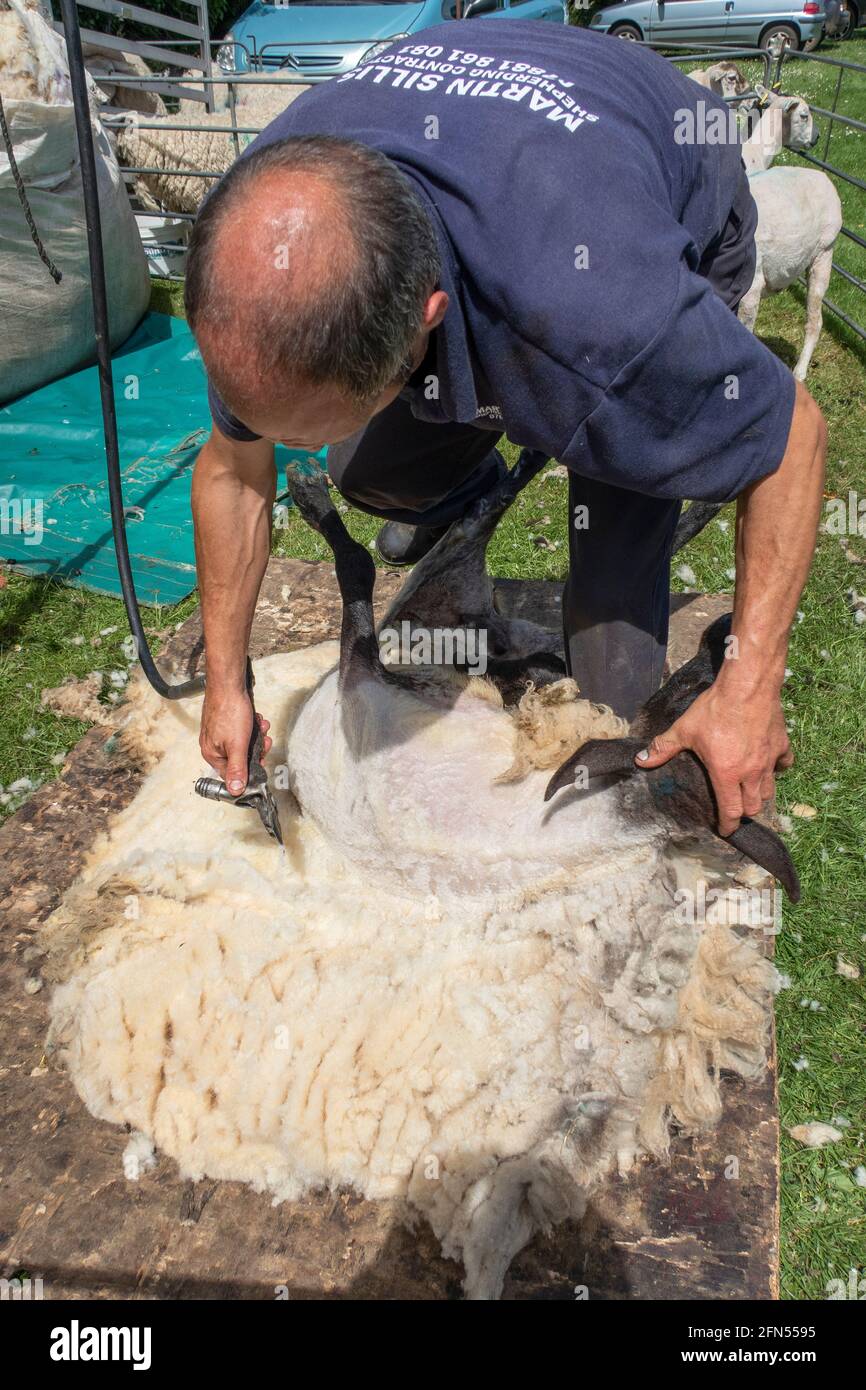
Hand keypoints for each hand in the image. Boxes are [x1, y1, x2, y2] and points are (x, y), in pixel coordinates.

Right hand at [200, 686, 271, 794]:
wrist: (229, 683)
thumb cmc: (229, 711)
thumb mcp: (237, 745)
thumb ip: (237, 769)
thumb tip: (236, 791)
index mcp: (212, 754)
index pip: (231, 775)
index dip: (249, 771)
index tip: (261, 764)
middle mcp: (214, 745)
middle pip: (240, 758)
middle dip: (256, 749)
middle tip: (264, 742)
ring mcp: (220, 733)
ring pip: (244, 744)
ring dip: (257, 737)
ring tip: (261, 727)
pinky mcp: (227, 723)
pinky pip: (244, 732)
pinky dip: (253, 727)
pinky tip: (257, 719)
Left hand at [635, 676, 792, 836]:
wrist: (747, 686)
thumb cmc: (715, 709)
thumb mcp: (684, 729)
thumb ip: (663, 748)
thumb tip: (640, 760)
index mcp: (727, 774)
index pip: (731, 811)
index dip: (728, 825)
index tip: (725, 830)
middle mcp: (751, 772)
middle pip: (753, 806)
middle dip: (743, 813)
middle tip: (733, 809)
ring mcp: (769, 760)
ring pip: (769, 790)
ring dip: (759, 795)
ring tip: (749, 793)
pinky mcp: (781, 745)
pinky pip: (783, 765)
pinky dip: (776, 769)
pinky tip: (768, 764)